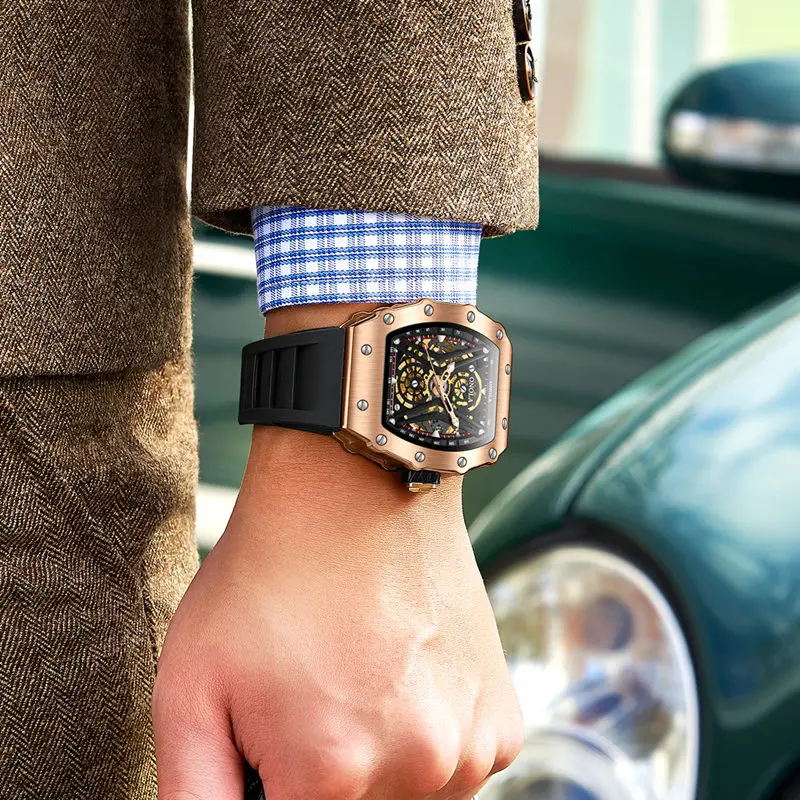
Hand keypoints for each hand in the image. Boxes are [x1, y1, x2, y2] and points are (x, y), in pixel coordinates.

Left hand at [152, 304, 522, 799]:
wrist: (357, 490)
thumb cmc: (270, 576)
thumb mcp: (191, 683)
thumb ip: (195, 794)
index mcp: (330, 774)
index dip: (273, 780)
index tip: (275, 735)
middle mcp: (417, 769)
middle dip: (322, 777)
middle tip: (310, 698)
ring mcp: (471, 745)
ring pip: (409, 799)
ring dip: (379, 764)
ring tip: (357, 681)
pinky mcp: (502, 722)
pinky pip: (456, 767)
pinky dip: (426, 740)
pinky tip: (401, 675)